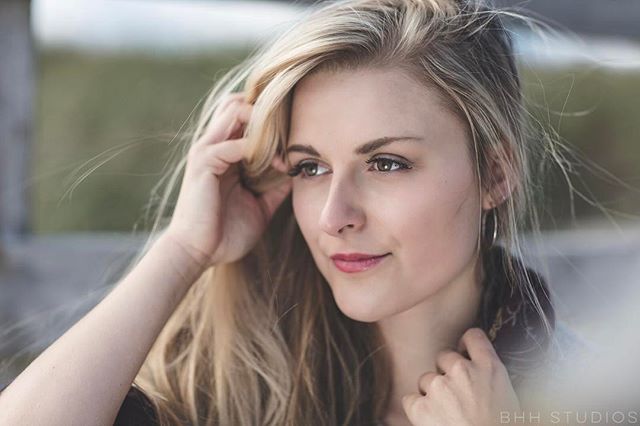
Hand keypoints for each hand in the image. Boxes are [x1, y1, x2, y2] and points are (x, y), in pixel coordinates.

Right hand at [164, 92, 291, 267]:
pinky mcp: (203, 163)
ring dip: (264, 122)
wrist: (197, 254)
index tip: (298, 133)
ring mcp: (206, 151)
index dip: (271, 116)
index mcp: (225, 151)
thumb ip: (276, 188)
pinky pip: (232, 143)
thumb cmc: (225, 232)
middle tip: (293, 130)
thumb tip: (298, 175)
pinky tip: (277, 164)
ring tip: (286, 143)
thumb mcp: (260, 206)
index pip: (244, 113)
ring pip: (234, 110)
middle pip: (237, 101)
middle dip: (268, 109)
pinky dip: (257, 148)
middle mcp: (213, 144)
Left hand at [401, 328, 520, 425]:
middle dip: (447, 372)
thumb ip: (489, 377)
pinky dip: (417, 409)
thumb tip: (479, 374)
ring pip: (426, 379)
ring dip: (432, 392)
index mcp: (490, 367)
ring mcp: (439, 387)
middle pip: (444, 356)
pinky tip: (431, 420)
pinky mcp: (420, 406)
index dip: (465, 345)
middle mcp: (462, 370)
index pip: (473, 336)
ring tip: (447, 413)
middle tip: (456, 395)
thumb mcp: (509, 397)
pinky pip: (410, 399)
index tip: (464, 354)